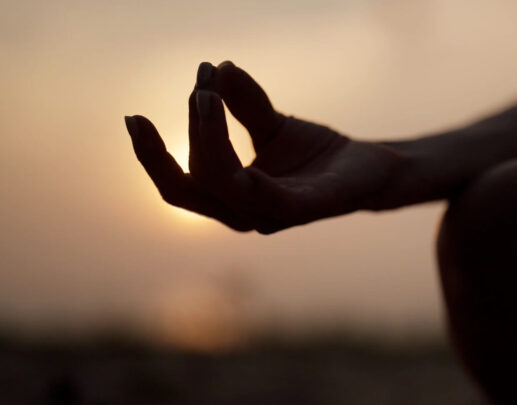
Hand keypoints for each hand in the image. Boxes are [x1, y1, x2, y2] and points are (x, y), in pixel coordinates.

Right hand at [125, 61, 405, 233]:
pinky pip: (261, 193)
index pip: (179, 183)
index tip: (136, 114)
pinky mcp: (301, 210)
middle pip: (187, 187)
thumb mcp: (273, 123)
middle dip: (175, 140)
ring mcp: (271, 216)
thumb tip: (214, 67)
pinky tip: (221, 112)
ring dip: (205, 135)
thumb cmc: (317, 154)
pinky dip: (237, 159)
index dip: (152, 153)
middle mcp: (244, 213)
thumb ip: (242, 103)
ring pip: (218, 184)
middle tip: (193, 88)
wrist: (372, 169)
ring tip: (207, 93)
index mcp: (230, 198)